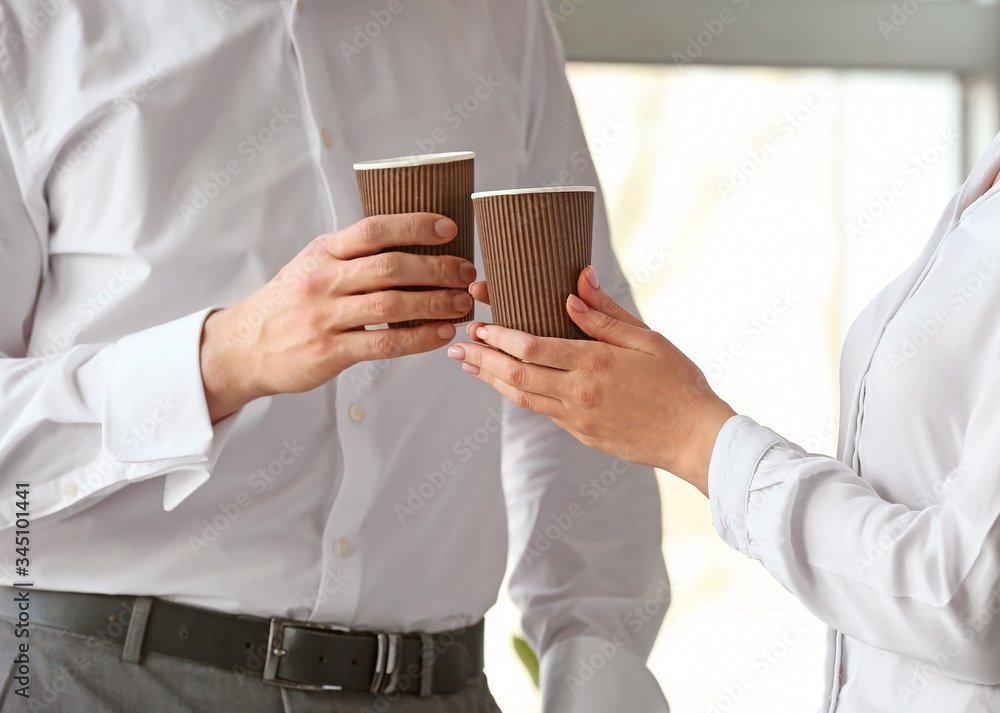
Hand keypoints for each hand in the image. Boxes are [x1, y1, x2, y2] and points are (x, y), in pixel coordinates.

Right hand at [201, 213, 475, 421]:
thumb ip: (351, 255)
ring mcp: (324, 317)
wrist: (242, 347)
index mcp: (322, 252)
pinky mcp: (329, 352)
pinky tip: (440, 334)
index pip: (374, 230)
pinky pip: (384, 342)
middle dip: (437, 269)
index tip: (449, 229)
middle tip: (466, 273)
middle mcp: (323, 280)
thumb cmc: (287, 304)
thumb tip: (410, 244)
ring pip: (392, 304)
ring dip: (436, 303)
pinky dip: (419, 337)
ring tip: (462, 304)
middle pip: (391, 267)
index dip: (415, 226)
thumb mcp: (310, 266)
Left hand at [449, 267, 734, 494]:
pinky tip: (507, 385)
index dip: (499, 337)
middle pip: (515, 375)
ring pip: (522, 398)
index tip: (478, 325)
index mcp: (594, 363)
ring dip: (491, 380)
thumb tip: (575, 286)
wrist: (694, 437)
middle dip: (482, 359)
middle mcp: (578, 393)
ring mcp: (578, 419)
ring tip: (469, 365)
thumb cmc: (677, 381)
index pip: (531, 347)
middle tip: (457, 345)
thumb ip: (606, 314)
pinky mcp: (582, 435)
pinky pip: (542, 412)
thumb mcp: (646, 339)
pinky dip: (518, 396)